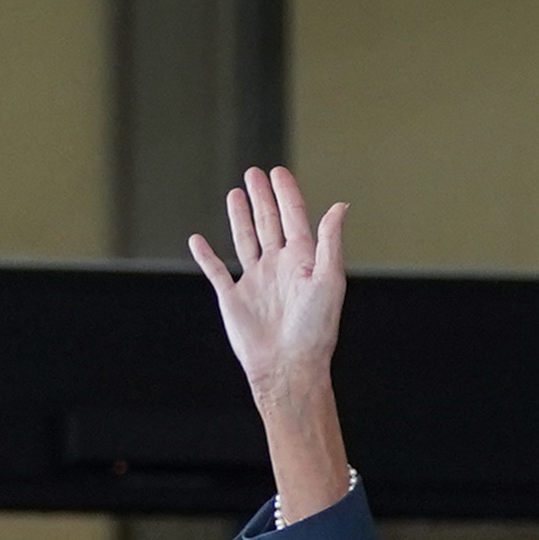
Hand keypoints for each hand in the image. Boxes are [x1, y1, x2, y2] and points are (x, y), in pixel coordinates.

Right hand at [188, 165, 347, 410]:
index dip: (286, 193)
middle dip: (262, 197)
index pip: (293, 217)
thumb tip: (340, 206)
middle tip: (255, 173)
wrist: (287, 366)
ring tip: (235, 194)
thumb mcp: (329, 280)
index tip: (278, 172)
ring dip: (239, 217)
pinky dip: (205, 256)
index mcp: (302, 260)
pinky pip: (216, 271)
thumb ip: (330, 241)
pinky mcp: (233, 299)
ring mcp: (255, 281)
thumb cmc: (314, 329)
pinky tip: (198, 240)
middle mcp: (278, 267)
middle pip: (268, 222)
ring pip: (244, 240)